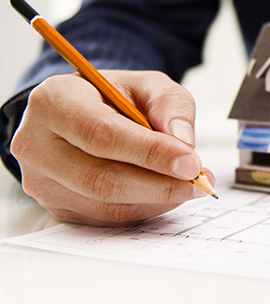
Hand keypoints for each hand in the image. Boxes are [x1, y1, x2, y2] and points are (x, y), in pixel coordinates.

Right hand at [10, 70, 214, 225]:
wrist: (82, 113)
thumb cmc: (114, 97)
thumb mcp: (147, 84)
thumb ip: (170, 104)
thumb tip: (183, 142)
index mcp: (54, 102)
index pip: (102, 134)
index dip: (150, 153)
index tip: (191, 162)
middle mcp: (37, 144)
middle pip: (101, 178)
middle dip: (159, 184)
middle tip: (199, 181)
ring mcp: (41, 181)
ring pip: (105, 204)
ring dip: (156, 200)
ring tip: (189, 186)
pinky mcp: (55, 206)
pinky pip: (105, 219)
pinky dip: (144, 209)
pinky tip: (165, 194)